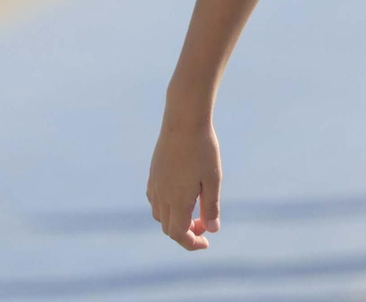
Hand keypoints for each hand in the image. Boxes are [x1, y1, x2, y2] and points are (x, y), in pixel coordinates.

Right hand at [147, 117, 222, 250]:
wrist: (183, 121)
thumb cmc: (203, 149)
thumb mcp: (213, 179)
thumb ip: (211, 206)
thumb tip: (212, 230)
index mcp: (177, 201)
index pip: (178, 234)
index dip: (191, 243)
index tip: (206, 242)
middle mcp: (161, 196)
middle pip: (168, 228)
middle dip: (186, 233)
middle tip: (205, 223)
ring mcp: (154, 184)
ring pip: (159, 215)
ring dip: (175, 220)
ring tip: (194, 210)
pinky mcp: (153, 174)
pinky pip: (154, 200)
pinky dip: (166, 207)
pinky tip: (179, 196)